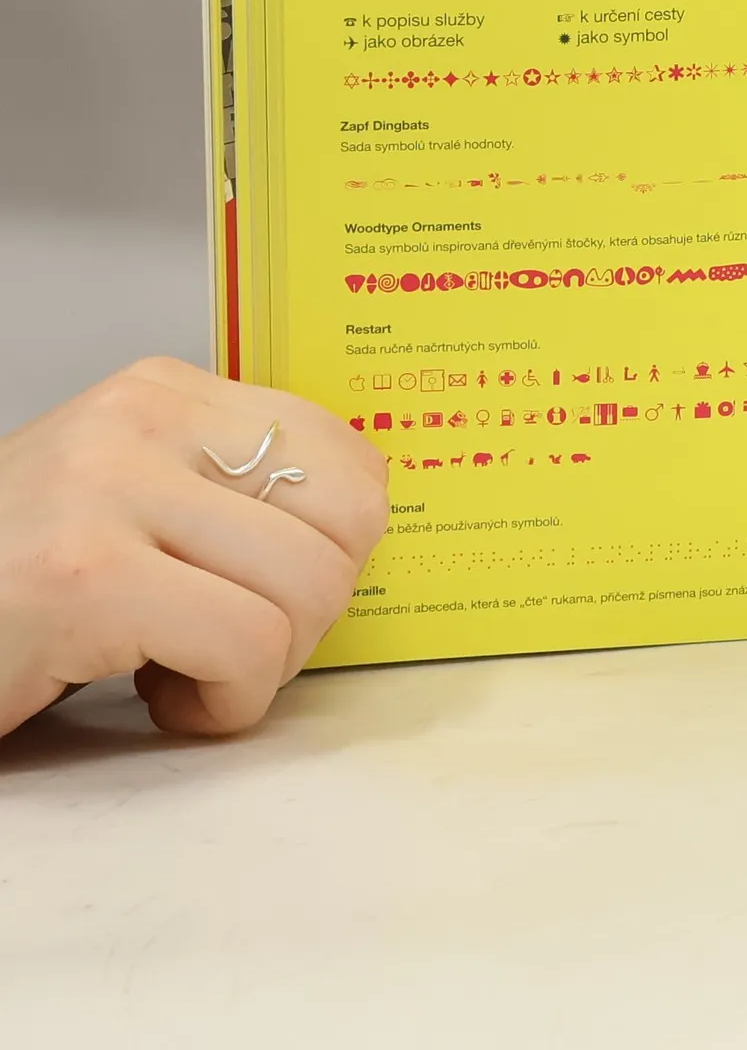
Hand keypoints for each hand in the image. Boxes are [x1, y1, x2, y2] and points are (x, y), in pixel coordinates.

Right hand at [0, 358, 387, 737]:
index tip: (279, 592)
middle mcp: (139, 419)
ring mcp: (108, 490)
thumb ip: (231, 494)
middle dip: (312, 613)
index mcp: (163, 391)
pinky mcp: (85, 577)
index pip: (349, 453)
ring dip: (264, 667)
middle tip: (232, 645)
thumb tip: (362, 524)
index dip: (340, 548)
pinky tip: (157, 701)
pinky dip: (223, 704)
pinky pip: (246, 646)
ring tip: (182, 674)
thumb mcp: (133, 504)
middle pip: (348, 519)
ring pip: (309, 587)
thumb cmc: (16, 590)